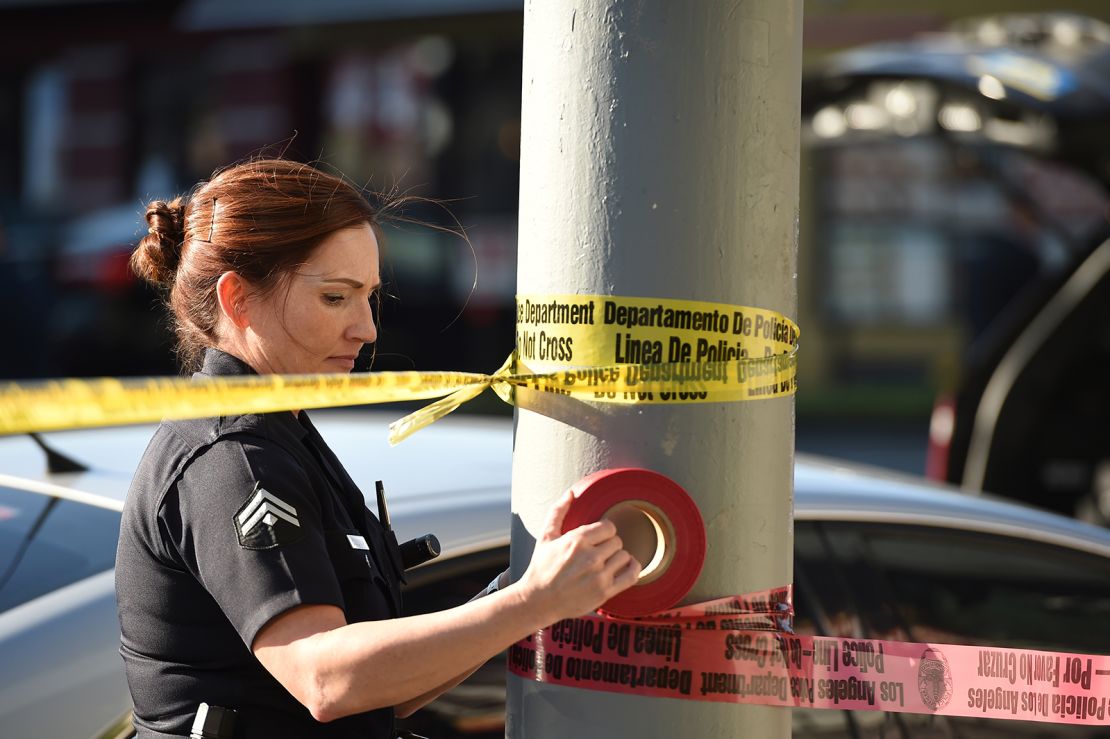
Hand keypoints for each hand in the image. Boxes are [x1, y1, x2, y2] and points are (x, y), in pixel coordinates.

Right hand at [518, 489, 640, 623]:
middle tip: (599, 551)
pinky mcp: (605, 592)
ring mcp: (599, 576)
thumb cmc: (541, 567)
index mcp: (577, 540)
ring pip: (625, 556)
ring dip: (618, 558)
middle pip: (617, 542)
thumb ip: (558, 512)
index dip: (605, 531)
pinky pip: (631, 576)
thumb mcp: (545, 536)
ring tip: (607, 561)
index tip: (599, 537)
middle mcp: (590, 558)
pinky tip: (627, 566)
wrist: (538, 600)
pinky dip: (633, 568)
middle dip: (609, 545)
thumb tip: (571, 492)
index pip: (609, 527)